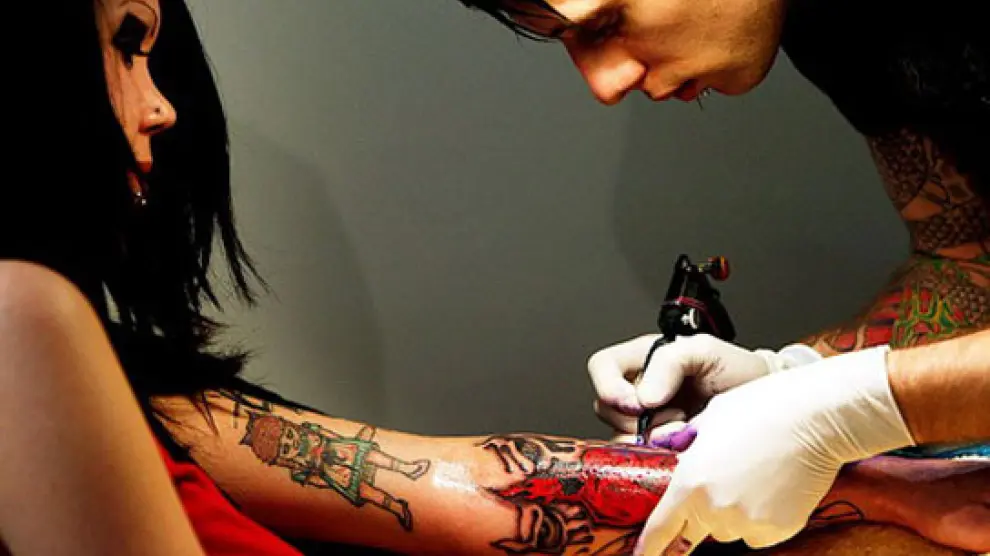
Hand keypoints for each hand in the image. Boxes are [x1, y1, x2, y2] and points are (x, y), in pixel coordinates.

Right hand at [587, 334, 820, 442]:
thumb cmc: (738, 372)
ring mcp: (648, 423)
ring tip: (682, 434)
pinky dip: (657, 459)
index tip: (637, 404)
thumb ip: (670, 361)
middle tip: (672, 421)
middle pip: (606, 408)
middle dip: (635, 421)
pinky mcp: (659, 450)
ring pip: (619, 438)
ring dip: (648, 442)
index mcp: (643, 360)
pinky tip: (680, 451)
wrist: (766, 405)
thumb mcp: (707, 350)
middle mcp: (639, 391)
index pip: (602, 367)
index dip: (609, 386)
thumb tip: (644, 396)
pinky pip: (640, 460)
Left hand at [635, 346, 915, 554]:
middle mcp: (715, 510)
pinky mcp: (778, 530)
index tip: (638, 555)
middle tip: (721, 482)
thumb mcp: (708, 419)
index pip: (660, 529)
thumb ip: (686, 445)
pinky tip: (771, 487)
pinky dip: (759, 517)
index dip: (647, 546)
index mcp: (691, 483)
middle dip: (700, 513)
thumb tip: (672, 452)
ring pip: (728, 530)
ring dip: (731, 513)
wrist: (815, 418)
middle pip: (696, 529)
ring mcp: (748, 523)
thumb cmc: (761, 409)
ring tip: (752, 475)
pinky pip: (757, 533)